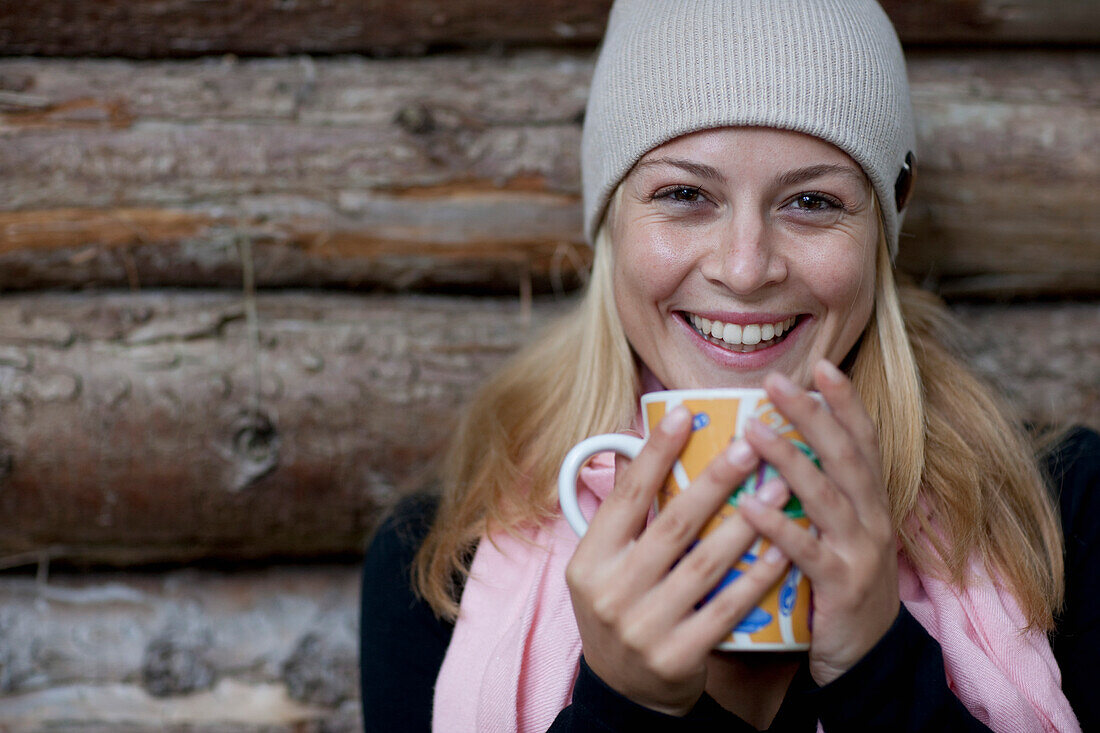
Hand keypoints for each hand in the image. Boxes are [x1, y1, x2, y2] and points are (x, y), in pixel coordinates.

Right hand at [565, 406, 792, 715]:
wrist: (624, 691)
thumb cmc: (622, 608)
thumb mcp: (603, 564)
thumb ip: (622, 514)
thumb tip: (639, 447)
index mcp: (589, 560)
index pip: (625, 496)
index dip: (655, 453)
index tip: (685, 414)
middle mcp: (610, 592)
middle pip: (671, 525)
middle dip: (714, 481)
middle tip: (750, 445)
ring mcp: (642, 627)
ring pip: (703, 565)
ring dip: (746, 523)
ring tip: (778, 487)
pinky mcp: (676, 656)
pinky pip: (724, 609)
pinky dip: (755, 578)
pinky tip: (782, 549)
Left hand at [739, 359, 899, 685]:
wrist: (866, 657)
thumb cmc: (838, 581)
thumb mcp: (836, 530)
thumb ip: (813, 491)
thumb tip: (765, 443)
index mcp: (869, 500)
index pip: (862, 439)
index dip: (845, 401)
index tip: (822, 364)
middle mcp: (872, 518)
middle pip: (845, 455)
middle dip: (812, 415)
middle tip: (776, 381)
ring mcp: (860, 552)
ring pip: (826, 497)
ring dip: (789, 460)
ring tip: (753, 431)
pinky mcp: (841, 587)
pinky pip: (807, 552)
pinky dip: (778, 528)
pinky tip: (747, 507)